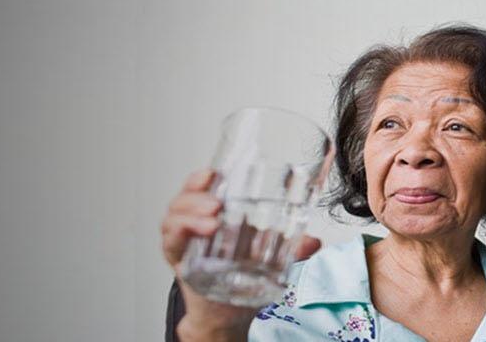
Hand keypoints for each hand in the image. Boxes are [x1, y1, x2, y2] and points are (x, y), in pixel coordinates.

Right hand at [161, 169, 322, 340]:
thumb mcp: (271, 256)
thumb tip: (315, 242)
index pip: (203, 187)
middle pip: (184, 198)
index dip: (203, 177)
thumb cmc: (243, 277)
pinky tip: (194, 235)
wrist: (228, 312)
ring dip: (190, 216)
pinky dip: (179, 234)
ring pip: (174, 217)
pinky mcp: (180, 261)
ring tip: (210, 221)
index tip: (214, 173)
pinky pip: (171, 243)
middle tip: (216, 204)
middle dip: (196, 196)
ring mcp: (186, 241)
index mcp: (215, 214)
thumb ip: (293, 247)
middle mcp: (195, 223)